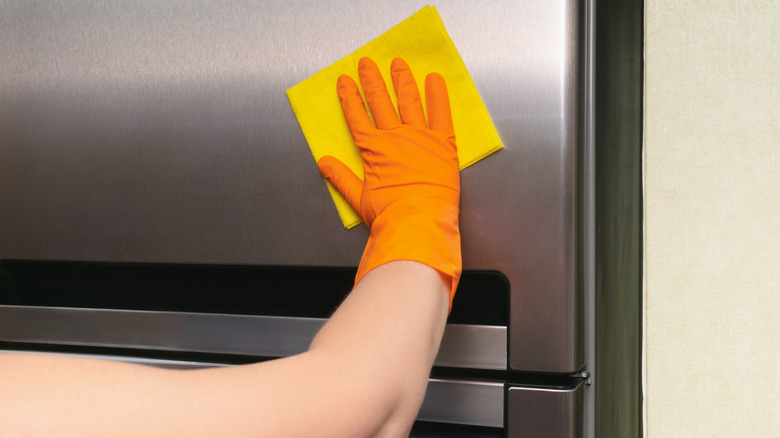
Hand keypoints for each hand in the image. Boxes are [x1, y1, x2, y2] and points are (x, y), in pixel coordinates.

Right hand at [318, 57, 460, 308]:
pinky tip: (434, 79)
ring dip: (402, 80)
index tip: (345, 81)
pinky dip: (438, 95)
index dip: (349, 97)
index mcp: (374, 150)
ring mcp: (419, 138)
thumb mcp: (358, 199)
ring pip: (408, 101)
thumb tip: (323, 163)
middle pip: (380, 102)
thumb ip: (341, 178)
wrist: (418, 222)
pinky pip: (441, 114)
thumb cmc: (389, 215)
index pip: (357, 117)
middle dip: (372, 80)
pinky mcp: (443, 144)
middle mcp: (395, 138)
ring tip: (398, 64)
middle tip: (366, 63)